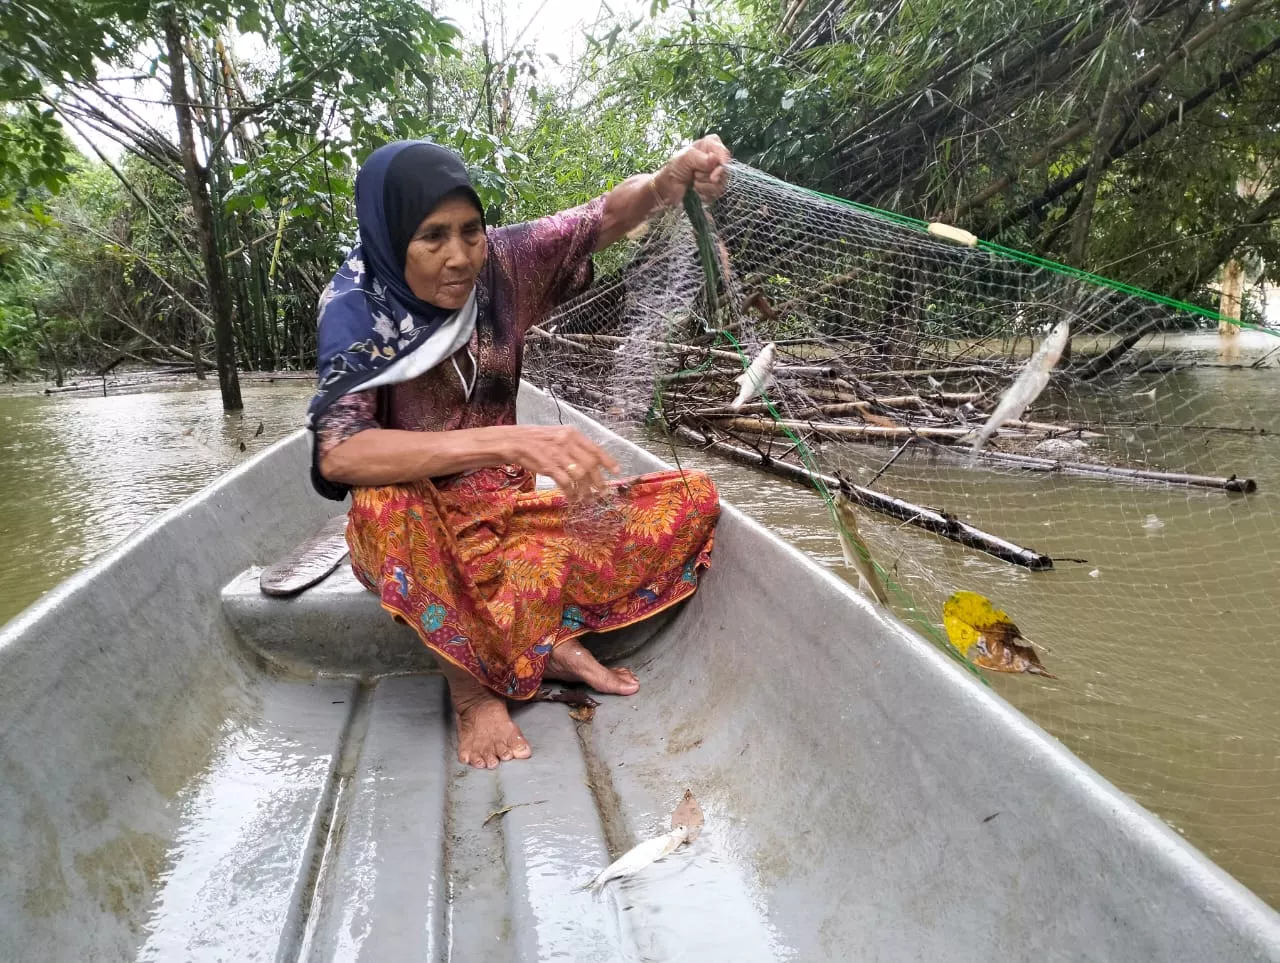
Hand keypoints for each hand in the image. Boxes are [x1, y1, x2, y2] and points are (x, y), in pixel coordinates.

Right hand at [501, 425, 621, 502]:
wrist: (513, 441)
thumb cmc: (535, 440)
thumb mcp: (558, 436)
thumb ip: (573, 446)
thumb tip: (590, 462)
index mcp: (572, 433)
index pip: (595, 448)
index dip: (608, 461)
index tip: (617, 471)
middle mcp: (567, 442)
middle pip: (590, 464)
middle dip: (599, 480)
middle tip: (602, 491)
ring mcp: (557, 454)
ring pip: (580, 475)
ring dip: (586, 490)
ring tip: (587, 498)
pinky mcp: (548, 466)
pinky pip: (565, 482)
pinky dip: (571, 493)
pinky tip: (572, 498)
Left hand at [653, 134, 731, 204]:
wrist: (669, 186)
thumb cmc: (676, 167)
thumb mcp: (686, 158)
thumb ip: (701, 159)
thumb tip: (714, 159)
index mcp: (711, 144)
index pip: (724, 153)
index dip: (721, 165)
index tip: (713, 176)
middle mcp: (717, 157)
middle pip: (724, 170)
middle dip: (708, 176)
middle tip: (695, 174)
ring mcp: (717, 172)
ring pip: (721, 184)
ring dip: (704, 185)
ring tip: (694, 181)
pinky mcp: (715, 186)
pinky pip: (717, 193)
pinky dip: (704, 193)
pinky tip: (696, 189)